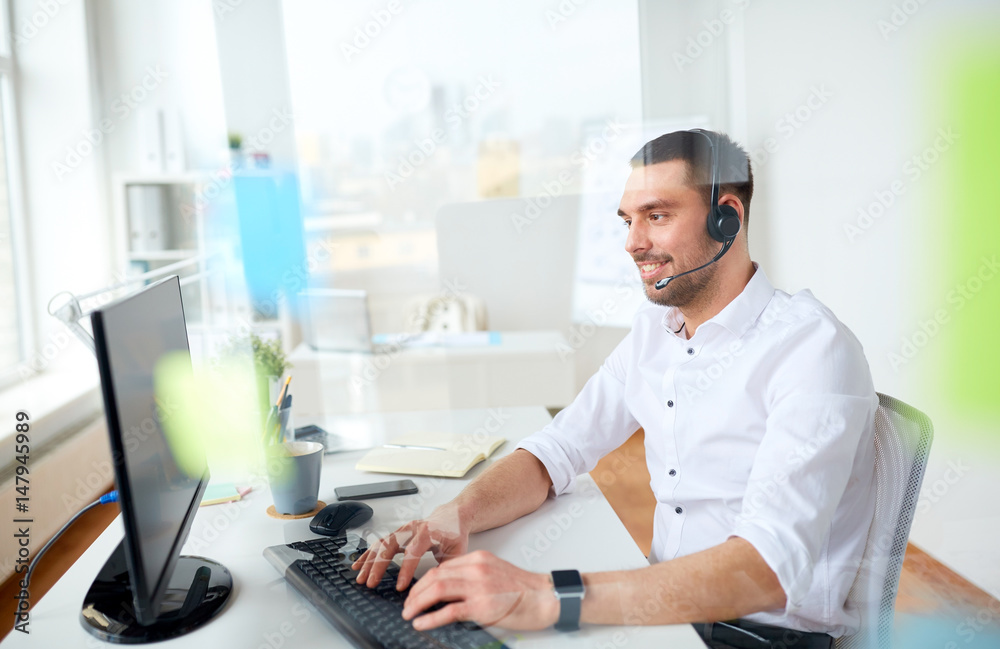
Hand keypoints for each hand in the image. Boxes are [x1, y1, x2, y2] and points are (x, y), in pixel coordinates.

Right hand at [352, 505, 468, 589]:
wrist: (452, 516)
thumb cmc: (454, 533)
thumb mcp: (457, 551)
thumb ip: (448, 568)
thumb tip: (439, 587)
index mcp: (428, 532)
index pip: (413, 551)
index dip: (405, 570)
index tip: (400, 586)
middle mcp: (412, 528)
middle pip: (390, 546)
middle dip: (378, 566)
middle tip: (371, 583)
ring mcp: (402, 529)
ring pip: (381, 544)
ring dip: (369, 562)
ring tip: (360, 578)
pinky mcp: (397, 533)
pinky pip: (379, 543)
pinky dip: (367, 555)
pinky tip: (358, 565)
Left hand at [401, 550, 558, 630]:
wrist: (547, 597)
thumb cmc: (526, 590)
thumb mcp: (496, 573)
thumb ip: (474, 577)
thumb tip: (452, 592)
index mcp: (479, 559)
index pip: (442, 567)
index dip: (424, 581)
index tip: (416, 592)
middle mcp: (476, 568)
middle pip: (435, 576)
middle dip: (416, 592)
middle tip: (407, 605)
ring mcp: (479, 586)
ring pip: (437, 590)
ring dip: (418, 603)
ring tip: (409, 614)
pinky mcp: (482, 606)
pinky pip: (448, 611)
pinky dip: (430, 618)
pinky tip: (421, 623)